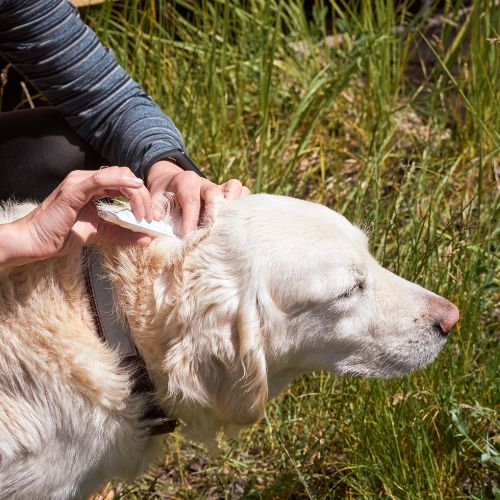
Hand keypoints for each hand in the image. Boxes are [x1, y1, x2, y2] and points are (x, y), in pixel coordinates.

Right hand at [0, 167, 152, 267]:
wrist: (34, 242)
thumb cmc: (62, 235)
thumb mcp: (101, 233)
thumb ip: (123, 234)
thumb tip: (147, 239)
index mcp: (93, 187)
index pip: (124, 183)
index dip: (142, 197)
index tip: (152, 217)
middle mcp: (86, 180)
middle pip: (125, 177)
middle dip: (143, 196)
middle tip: (150, 217)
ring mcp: (79, 182)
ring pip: (117, 176)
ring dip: (136, 194)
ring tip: (143, 214)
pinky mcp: (72, 190)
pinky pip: (100, 180)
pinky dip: (120, 182)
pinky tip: (134, 187)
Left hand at [147, 160, 249, 235]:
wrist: (172, 183)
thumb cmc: (164, 195)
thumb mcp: (154, 198)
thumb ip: (154, 208)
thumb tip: (155, 219)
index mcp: (186, 181)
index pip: (191, 200)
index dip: (190, 219)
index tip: (188, 237)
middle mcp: (205, 182)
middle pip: (216, 192)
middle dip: (214, 213)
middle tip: (210, 232)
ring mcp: (219, 187)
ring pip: (235, 188)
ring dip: (234, 205)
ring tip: (229, 224)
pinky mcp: (229, 194)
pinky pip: (244, 193)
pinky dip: (243, 205)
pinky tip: (236, 221)